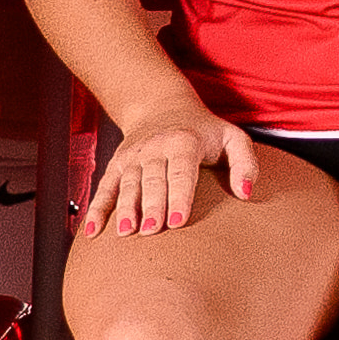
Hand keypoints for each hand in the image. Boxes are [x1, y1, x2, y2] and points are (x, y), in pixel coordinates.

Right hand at [85, 105, 264, 240]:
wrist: (162, 106)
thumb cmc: (204, 131)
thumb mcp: (233, 137)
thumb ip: (246, 163)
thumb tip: (246, 194)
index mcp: (184, 141)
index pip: (181, 171)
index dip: (179, 196)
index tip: (178, 221)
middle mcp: (155, 148)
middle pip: (152, 181)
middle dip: (151, 207)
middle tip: (151, 232)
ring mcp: (133, 157)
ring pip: (128, 185)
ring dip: (125, 209)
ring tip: (125, 233)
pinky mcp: (117, 165)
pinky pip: (105, 187)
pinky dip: (97, 209)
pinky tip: (91, 232)